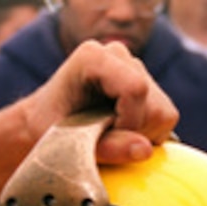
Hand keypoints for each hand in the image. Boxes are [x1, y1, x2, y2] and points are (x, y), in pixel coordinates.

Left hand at [23, 40, 178, 163]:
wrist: (42, 125)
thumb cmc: (48, 132)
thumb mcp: (71, 144)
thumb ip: (108, 148)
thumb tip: (145, 150)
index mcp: (93, 58)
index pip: (135, 89)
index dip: (128, 123)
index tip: (105, 138)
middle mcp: (117, 55)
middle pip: (154, 105)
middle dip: (133, 134)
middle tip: (102, 141)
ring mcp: (133, 67)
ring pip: (163, 114)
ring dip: (140, 136)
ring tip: (108, 136)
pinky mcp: (145, 84)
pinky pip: (164, 118)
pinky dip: (145, 135)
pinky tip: (119, 132)